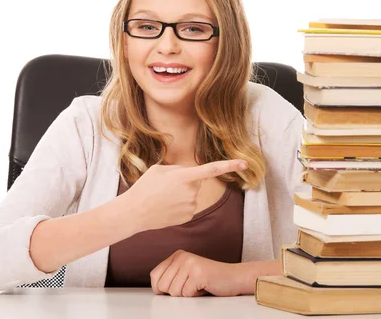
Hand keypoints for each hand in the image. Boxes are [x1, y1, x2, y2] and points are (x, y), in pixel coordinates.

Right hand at [126, 159, 247, 231]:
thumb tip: (188, 174)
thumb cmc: (144, 188)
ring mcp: (191, 206)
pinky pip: (189, 206)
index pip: (211, 169)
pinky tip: (166, 207)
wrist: (135, 213)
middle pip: (196, 181)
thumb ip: (178, 168)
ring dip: (181, 194)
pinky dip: (179, 205)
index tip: (245, 164)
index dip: (229, 165)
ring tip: (162, 197)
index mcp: (184, 176)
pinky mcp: (189, 216)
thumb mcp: (158, 169)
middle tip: (165, 187)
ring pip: (192, 194)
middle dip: (185, 181)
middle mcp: (191, 191)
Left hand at [150, 250, 241, 296]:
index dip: (161, 288)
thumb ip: (171, 276)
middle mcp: (181, 257)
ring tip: (198, 286)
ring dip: (187, 294)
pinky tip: (204, 287)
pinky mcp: (198, 274)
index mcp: (177, 255)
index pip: (154, 276)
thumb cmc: (210, 279)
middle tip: (191, 286)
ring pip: (174, 292)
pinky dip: (195, 296)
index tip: (174, 289)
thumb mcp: (186, 273)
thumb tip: (156, 289)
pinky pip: (187, 294)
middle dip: (176, 292)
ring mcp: (189, 264)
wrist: (234, 277)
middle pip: (163, 286)